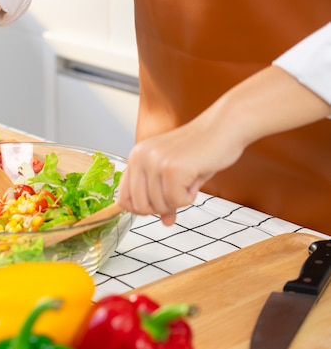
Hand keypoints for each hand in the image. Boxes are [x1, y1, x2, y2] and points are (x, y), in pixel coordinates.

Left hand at [117, 65, 330, 225]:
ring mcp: (155, 162)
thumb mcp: (176, 173)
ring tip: (189, 180)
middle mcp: (140, 158)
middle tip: (179, 193)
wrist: (224, 126)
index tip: (159, 206)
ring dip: (179, 200)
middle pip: (140, 206)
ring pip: (159, 205)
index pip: (124, 198)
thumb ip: (164, 196)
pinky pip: (176, 201)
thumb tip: (165, 222)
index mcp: (136, 157)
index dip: (141, 209)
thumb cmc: (202, 147)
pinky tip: (195, 180)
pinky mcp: (172, 168)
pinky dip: (189, 198)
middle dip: (162, 207)